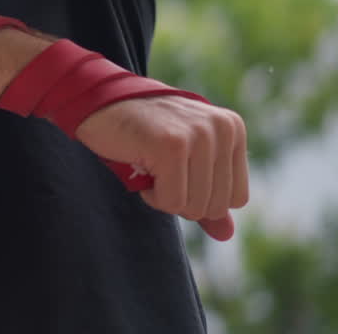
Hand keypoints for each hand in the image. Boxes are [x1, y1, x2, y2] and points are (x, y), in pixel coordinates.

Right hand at [75, 95, 249, 240]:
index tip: (177, 171)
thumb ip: (208, 195)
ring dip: (165, 197)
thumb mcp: (184, 161)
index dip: (201, 197)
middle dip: (182, 200)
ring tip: (150, 166)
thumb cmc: (143, 133)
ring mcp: (198, 135)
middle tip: (160, 170)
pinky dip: (151, 195)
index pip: (236, 198)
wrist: (100, 103)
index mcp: (232, 129)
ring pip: (195, 207)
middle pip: (216, 206)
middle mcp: (222, 129)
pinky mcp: (171, 145)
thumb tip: (225, 235)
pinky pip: (171, 201)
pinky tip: (140, 167)